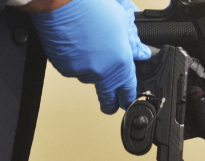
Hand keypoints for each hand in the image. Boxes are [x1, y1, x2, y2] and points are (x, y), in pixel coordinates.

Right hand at [28, 0, 150, 113]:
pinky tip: (75, 44)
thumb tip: (142, 51)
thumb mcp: (121, 19)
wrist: (62, 1)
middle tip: (110, 106)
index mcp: (121, 62)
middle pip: (107, 96)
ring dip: (90, 68)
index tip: (127, 102)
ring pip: (88, 77)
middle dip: (110, 103)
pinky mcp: (65, 69)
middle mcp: (103, 72)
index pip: (128, 89)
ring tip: (88, 45)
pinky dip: (74, 61)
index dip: (128, 97)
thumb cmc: (91, 5)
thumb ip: (132, 41)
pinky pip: (72, 69)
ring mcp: (83, 72)